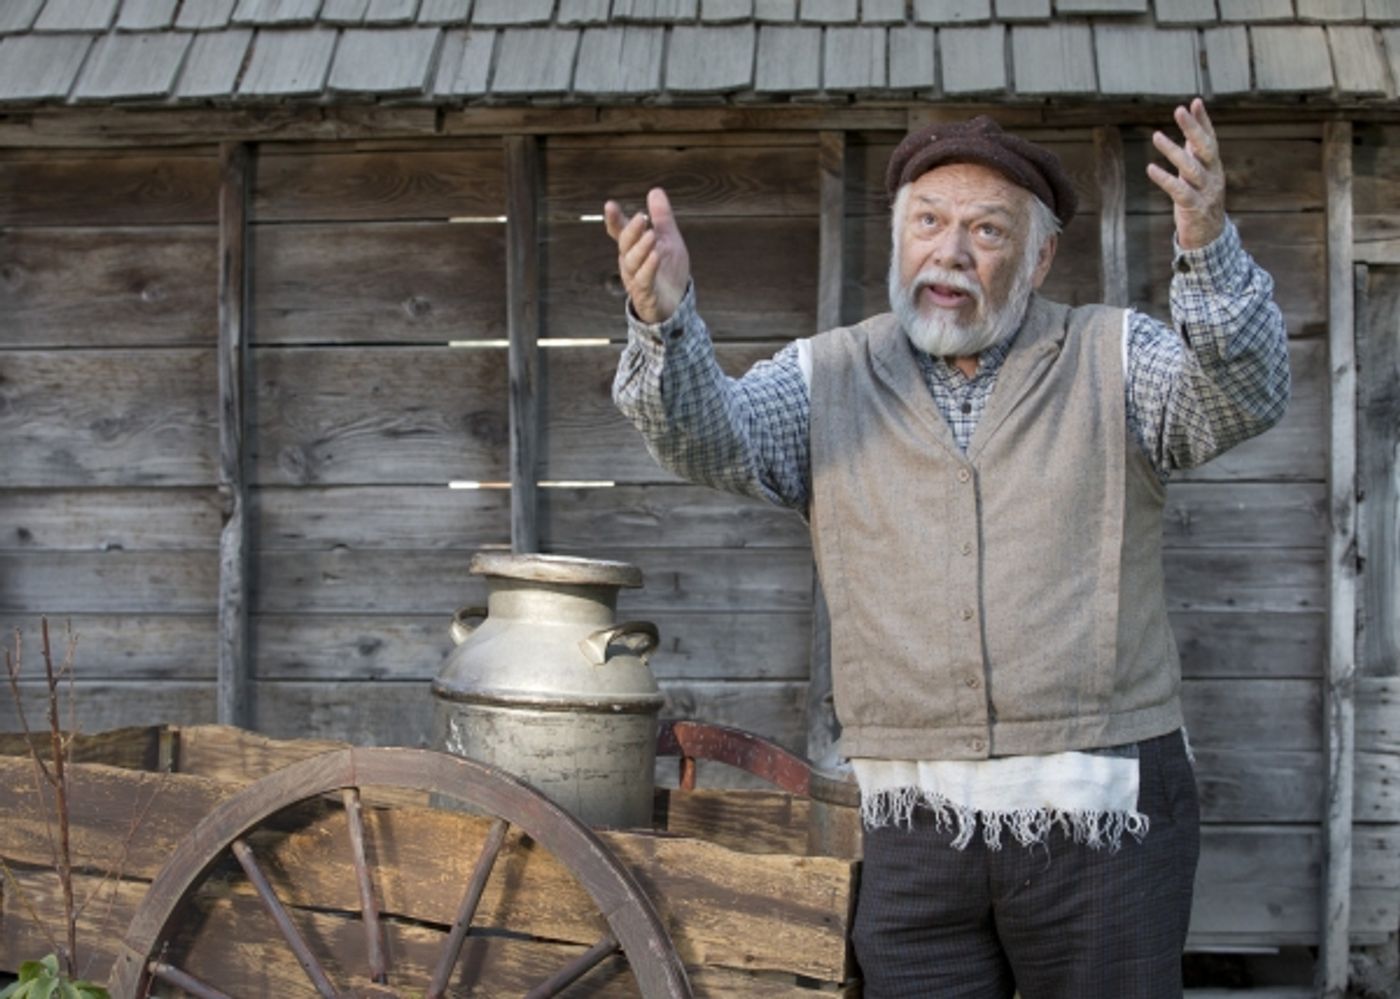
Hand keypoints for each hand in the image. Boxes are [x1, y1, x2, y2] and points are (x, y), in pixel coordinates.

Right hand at [603, 187, 690, 324]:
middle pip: (625, 245)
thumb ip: (662, 217)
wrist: (675, 304)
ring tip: (651, 235)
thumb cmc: (668, 271)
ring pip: (633, 262)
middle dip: (631, 231)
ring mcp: (636, 279)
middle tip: (641, 217)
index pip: (620, 232)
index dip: (614, 220)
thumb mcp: (668, 239)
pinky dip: (649, 268)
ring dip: (641, 248)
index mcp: (633, 248)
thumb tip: (655, 191)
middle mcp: (630, 262)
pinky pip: (644, 280)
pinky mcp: (646, 294)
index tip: (610, 205)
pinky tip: (655, 256)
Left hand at [1147, 98, 1225, 250]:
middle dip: (1193, 128)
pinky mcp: (1194, 208)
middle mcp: (1213, 176)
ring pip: (1191, 167)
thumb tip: (1190, 133)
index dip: (1203, 121)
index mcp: (1214, 167)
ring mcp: (1205, 192)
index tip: (1195, 102)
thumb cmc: (1201, 203)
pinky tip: (1151, 168)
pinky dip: (1165, 179)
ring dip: (1173, 150)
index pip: (1210, 139)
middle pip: (1205, 148)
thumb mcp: (1199, 177)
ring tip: (1156, 135)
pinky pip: (1179, 191)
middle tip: (1179, 110)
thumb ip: (1195, 156)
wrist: (1210, 238)